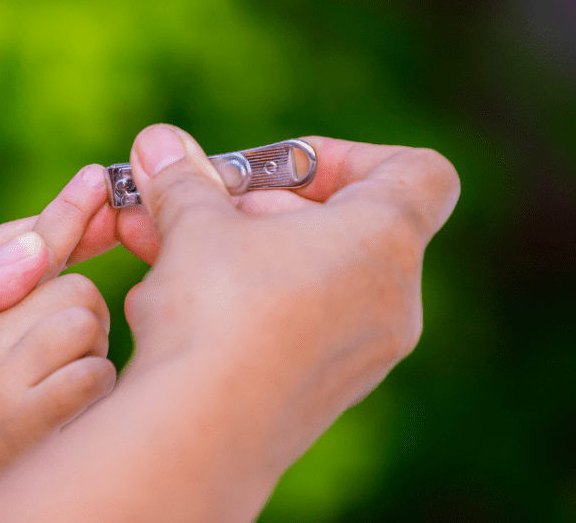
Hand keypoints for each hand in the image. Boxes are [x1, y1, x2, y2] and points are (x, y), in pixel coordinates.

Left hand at [0, 164, 116, 522]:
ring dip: (65, 322)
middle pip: (10, 297)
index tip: (100, 188)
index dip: (47, 222)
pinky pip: (5, 418)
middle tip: (132, 221)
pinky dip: (46, 393)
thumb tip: (31, 245)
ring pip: (14, 355)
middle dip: (69, 256)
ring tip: (120, 277)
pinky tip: (80, 377)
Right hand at [123, 124, 459, 467]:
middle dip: (260, 206)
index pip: (419, 173)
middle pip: (343, 224)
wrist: (201, 432)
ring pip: (308, 276)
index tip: (280, 168)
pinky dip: (247, 302)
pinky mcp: (325, 392)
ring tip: (166, 248)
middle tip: (196, 205)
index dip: (351, 156)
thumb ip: (184, 179)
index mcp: (384, 241)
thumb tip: (156, 142)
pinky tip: (178, 304)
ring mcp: (363, 353)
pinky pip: (297, 324)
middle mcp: (392, 299)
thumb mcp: (194, 223)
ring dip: (241, 252)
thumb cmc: (215, 310)